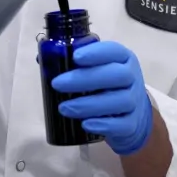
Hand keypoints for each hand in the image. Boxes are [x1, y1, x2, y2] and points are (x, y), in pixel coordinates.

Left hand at [52, 41, 153, 155]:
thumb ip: (75, 64)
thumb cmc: (108, 87)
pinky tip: (85, 124)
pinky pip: (122, 124)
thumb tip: (42, 60)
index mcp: (123, 59)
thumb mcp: (98, 70)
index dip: (96, 53)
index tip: (75, 57)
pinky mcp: (132, 123)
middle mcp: (132, 77)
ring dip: (89, 104)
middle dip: (84, 79)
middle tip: (57, 84)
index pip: (113, 51)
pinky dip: (104, 125)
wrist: (133, 114)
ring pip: (118, 101)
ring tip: (64, 108)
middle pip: (116, 75)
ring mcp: (135, 101)